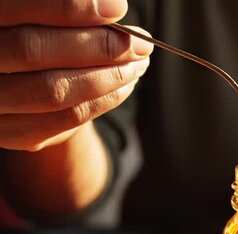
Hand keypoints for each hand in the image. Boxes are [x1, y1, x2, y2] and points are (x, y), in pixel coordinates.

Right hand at [0, 0, 151, 150]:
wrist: (18, 81)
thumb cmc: (36, 34)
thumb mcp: (39, 16)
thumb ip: (62, 10)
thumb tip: (111, 9)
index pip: (16, 8)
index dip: (69, 8)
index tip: (119, 8)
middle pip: (32, 50)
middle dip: (97, 45)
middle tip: (140, 42)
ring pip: (52, 90)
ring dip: (108, 76)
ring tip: (138, 62)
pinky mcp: (10, 132)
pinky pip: (65, 119)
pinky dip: (104, 101)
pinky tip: (125, 84)